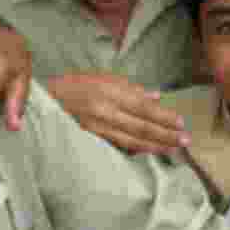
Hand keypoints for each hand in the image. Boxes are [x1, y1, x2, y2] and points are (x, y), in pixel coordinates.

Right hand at [45, 72, 189, 154]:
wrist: (44, 101)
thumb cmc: (76, 86)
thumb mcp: (102, 78)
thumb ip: (130, 88)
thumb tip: (156, 97)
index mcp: (109, 91)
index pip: (143, 107)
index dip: (164, 117)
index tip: (181, 123)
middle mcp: (104, 111)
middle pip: (142, 126)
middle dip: (166, 135)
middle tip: (185, 140)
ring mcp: (98, 128)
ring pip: (133, 140)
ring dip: (156, 146)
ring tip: (174, 149)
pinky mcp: (93, 140)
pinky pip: (120, 146)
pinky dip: (138, 150)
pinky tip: (152, 151)